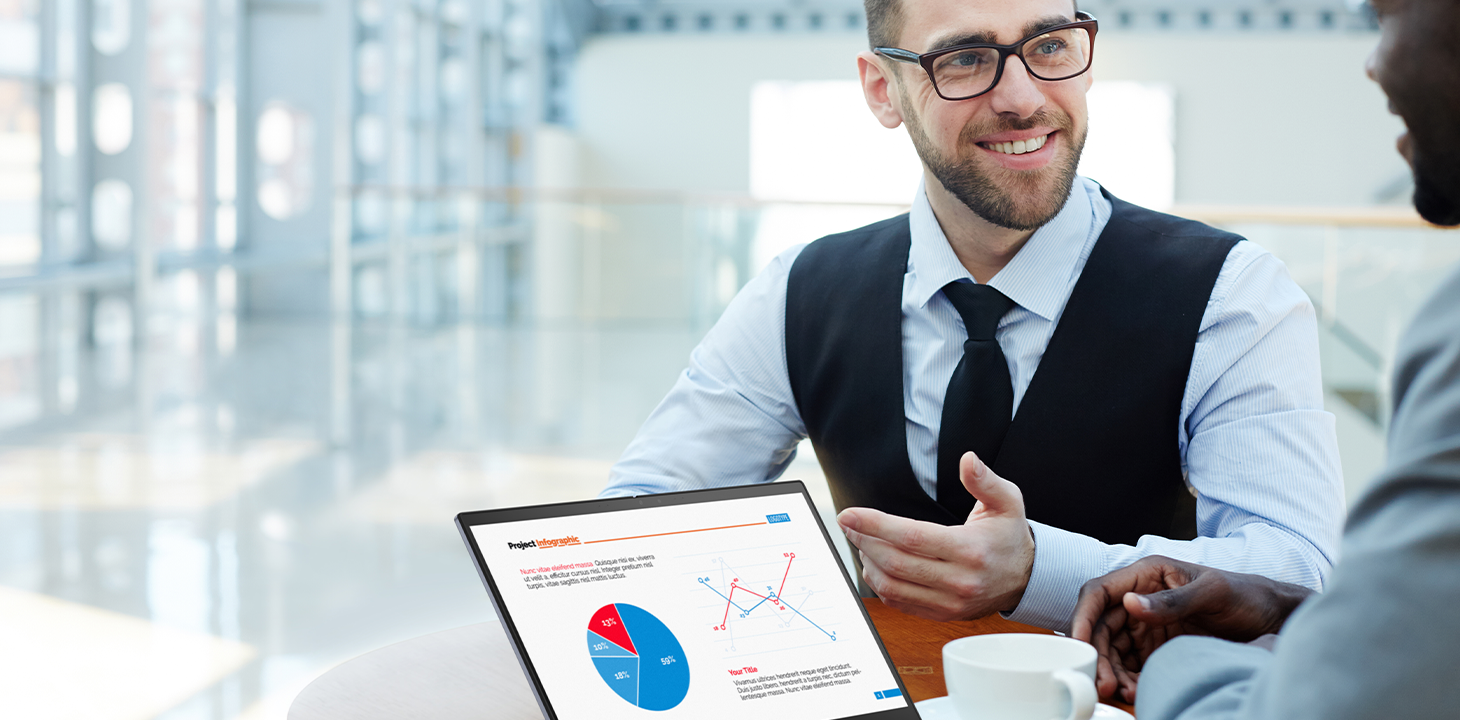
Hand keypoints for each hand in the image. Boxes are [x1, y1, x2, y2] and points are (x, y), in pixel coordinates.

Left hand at [837, 452, 1034, 620]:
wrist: (1027, 579)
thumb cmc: (1010, 536)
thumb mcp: (1007, 501)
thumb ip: (985, 480)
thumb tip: (968, 460)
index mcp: (971, 550)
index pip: (912, 537)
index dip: (875, 524)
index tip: (849, 514)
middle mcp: (959, 581)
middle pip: (895, 562)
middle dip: (864, 540)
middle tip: (849, 524)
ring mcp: (949, 602)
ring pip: (892, 586)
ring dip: (868, 562)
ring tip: (862, 541)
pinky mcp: (941, 614)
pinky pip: (898, 602)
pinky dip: (879, 583)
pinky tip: (874, 563)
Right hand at [1069, 556, 1313, 703]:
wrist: (1274, 618)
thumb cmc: (1247, 594)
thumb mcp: (1213, 593)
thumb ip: (1172, 600)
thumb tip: (1130, 604)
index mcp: (1147, 575)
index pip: (1100, 592)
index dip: (1083, 616)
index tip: (1078, 642)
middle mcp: (1140, 599)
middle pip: (1102, 626)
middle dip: (1097, 655)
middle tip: (1103, 682)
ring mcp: (1147, 624)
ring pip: (1113, 649)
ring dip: (1111, 671)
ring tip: (1121, 692)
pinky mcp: (1156, 647)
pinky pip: (1131, 664)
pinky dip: (1127, 678)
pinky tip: (1134, 690)